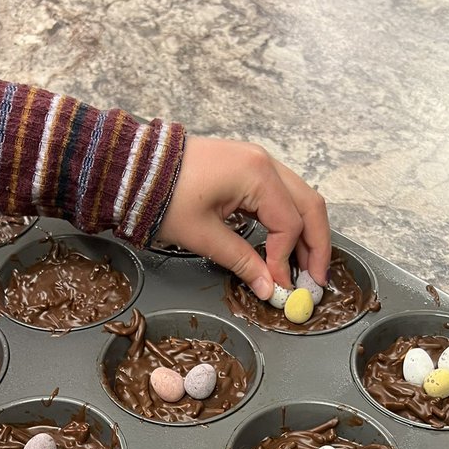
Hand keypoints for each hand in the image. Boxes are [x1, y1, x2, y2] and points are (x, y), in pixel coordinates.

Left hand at [157, 135, 330, 299]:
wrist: (132, 168)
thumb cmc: (161, 196)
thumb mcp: (202, 235)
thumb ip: (241, 261)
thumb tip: (267, 287)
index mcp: (257, 175)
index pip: (289, 225)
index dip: (286, 261)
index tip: (280, 287)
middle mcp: (264, 162)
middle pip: (309, 206)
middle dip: (316, 246)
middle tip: (316, 280)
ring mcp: (257, 161)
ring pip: (299, 199)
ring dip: (306, 233)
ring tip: (303, 267)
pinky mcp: (247, 167)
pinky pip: (280, 195)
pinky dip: (288, 220)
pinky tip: (285, 245)